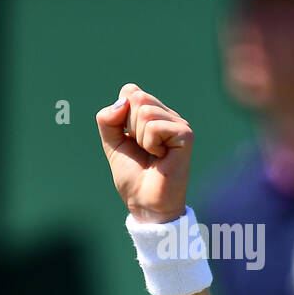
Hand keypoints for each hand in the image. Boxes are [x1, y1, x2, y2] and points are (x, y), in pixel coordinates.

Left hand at [96, 83, 192, 223]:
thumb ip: (108, 120)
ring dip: (139, 138)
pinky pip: (154, 127)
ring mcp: (178, 123)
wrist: (145, 202)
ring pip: (145, 111)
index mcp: (153, 114)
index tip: (128, 140)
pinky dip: (149, 144)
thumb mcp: (113, 144)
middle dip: (128, 127)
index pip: (130, 91)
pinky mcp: (185, 134)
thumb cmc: (133, 175)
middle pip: (137, 98)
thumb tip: (123, 100)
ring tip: (151, 154)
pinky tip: (160, 157)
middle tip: (140, 148)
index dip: (120, 116)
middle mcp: (167, 115)